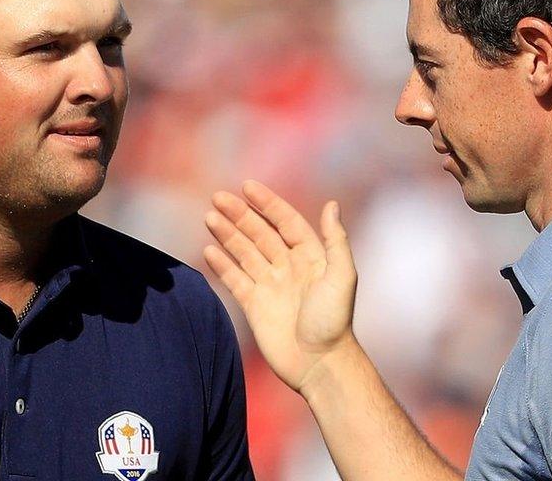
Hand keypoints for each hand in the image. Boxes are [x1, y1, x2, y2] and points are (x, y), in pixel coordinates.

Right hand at [204, 180, 358, 392]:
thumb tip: (331, 204)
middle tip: (218, 197)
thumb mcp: (342, 276)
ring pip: (244, 253)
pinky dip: (222, 265)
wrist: (319, 364)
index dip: (268, 204)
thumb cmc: (334, 321)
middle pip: (260, 233)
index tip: (247, 187)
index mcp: (310, 257)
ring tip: (209, 217)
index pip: (285, 222)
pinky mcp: (255, 306)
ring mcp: (270, 286)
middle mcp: (288, 267)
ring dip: (227, 234)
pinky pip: (235, 279)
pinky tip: (209, 249)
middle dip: (240, 215)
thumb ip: (336, 241)